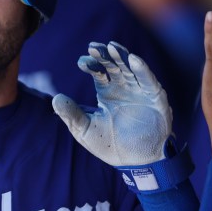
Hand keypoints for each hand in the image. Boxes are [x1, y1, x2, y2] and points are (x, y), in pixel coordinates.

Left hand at [53, 41, 172, 166]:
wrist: (136, 163)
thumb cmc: (110, 146)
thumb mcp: (85, 131)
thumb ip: (71, 115)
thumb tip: (55, 99)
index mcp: (107, 93)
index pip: (99, 72)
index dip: (91, 65)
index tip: (82, 62)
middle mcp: (124, 88)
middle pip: (114, 65)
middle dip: (104, 55)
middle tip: (93, 47)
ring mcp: (140, 92)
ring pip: (131, 68)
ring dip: (122, 57)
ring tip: (112, 47)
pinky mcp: (156, 99)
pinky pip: (149, 81)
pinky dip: (142, 70)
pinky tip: (133, 60)